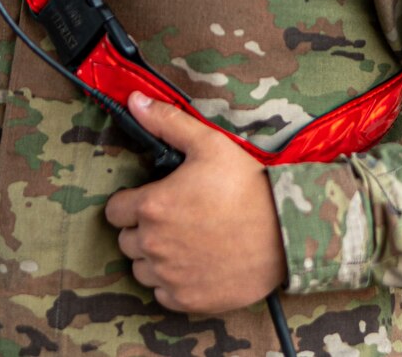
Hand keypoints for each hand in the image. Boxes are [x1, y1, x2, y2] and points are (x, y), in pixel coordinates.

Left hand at [101, 92, 286, 314]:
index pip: (115, 211)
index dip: (132, 203)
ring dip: (155, 258)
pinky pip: (162, 294)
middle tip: (174, 219)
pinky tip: (195, 265)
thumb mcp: (209, 144)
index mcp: (151, 207)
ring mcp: (170, 276)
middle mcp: (154, 245)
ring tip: (185, 242)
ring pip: (141, 269)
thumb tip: (135, 101)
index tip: (155, 200)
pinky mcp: (188, 299)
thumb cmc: (248, 186)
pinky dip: (172, 283)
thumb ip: (167, 122)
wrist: (287, 233)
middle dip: (144, 230)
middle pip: (126, 241)